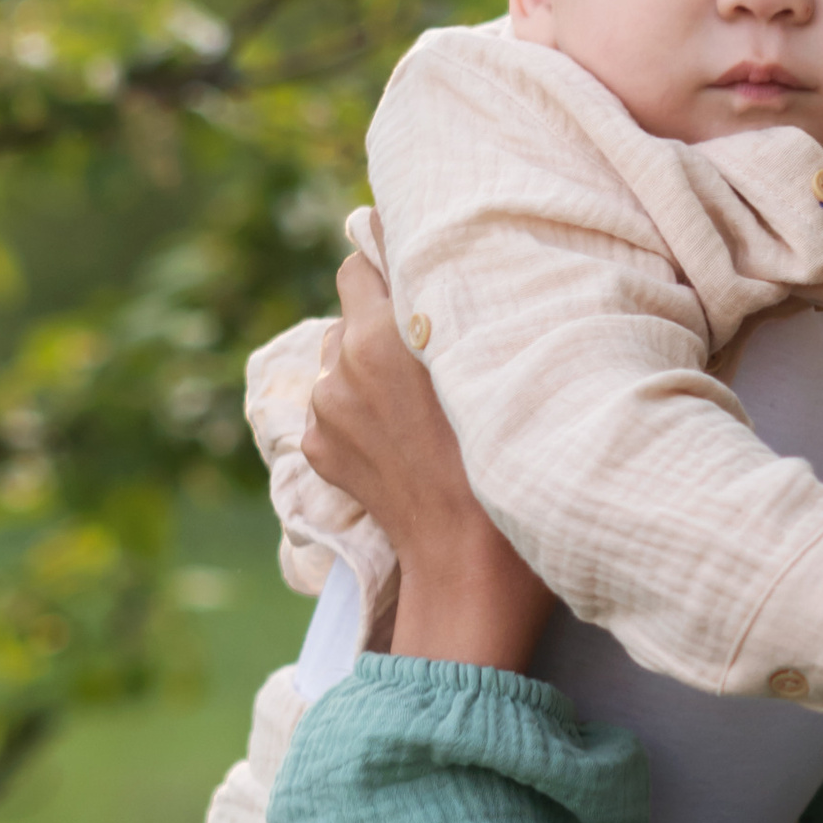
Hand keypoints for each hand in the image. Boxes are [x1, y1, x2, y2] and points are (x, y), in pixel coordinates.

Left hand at [302, 255, 551, 670]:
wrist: (471, 565)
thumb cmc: (504, 461)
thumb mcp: (491, 365)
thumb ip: (459, 309)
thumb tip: (439, 269)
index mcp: (380, 335)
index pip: (362, 258)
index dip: (390, 257)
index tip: (419, 265)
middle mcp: (341, 364)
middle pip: (351, 309)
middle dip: (385, 316)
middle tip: (435, 344)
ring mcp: (325, 410)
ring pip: (341, 358)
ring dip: (372, 366)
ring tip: (423, 401)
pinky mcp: (318, 450)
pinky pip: (334, 406)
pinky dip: (362, 411)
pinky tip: (405, 438)